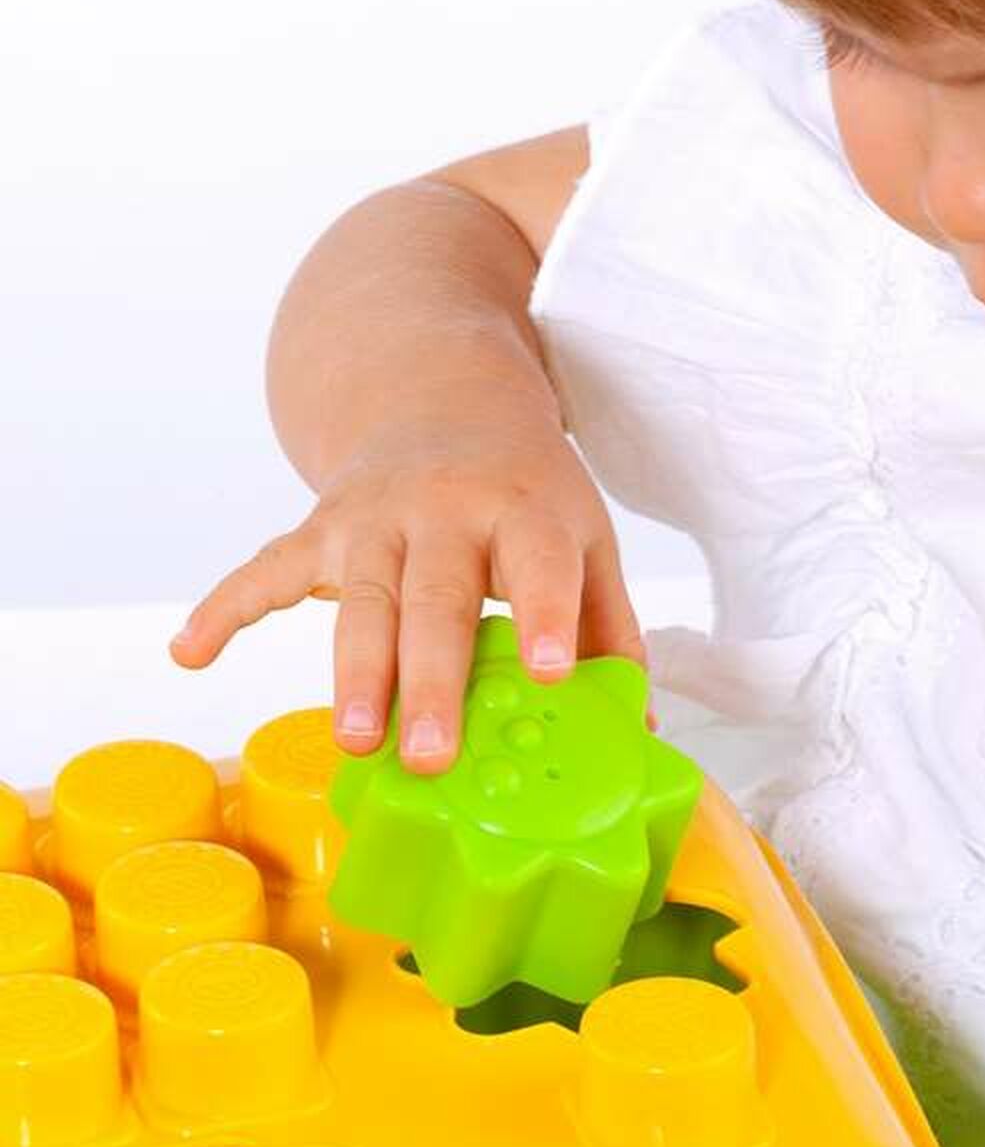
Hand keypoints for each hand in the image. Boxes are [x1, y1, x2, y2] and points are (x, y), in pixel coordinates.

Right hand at [169, 388, 649, 773]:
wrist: (444, 392)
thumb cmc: (526, 483)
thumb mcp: (584, 534)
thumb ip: (609, 626)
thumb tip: (633, 731)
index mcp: (526, 508)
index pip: (541, 562)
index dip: (549, 615)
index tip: (553, 673)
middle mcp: (447, 507)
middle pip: (437, 597)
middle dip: (433, 678)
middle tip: (432, 755)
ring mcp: (375, 514)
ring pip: (361, 596)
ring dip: (353, 670)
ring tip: (356, 740)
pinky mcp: (322, 524)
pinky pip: (266, 566)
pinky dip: (225, 606)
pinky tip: (190, 652)